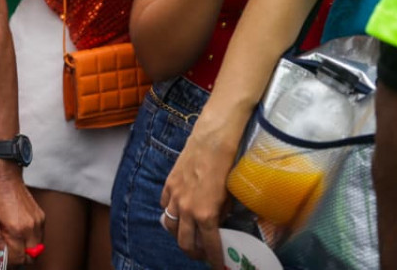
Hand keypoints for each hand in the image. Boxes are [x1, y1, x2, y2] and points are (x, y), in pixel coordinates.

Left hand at [0, 167, 44, 264]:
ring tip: (15, 242)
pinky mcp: (42, 217)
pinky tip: (21, 232)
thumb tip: (1, 254)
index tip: (4, 259)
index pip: (18, 258)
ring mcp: (38, 222)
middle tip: (10, 253)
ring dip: (27, 250)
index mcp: (16, 230)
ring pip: (38, 248)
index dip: (10, 262)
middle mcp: (30, 228)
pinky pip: (39, 236)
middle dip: (20, 258)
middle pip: (31, 257)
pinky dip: (31, 239)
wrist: (6, 177)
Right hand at [160, 126, 236, 266]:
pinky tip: (178, 211)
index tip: (217, 267)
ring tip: (187, 235)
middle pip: (183, 242)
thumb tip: (219, 222)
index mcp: (206, 215)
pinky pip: (164, 205)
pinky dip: (170, 212)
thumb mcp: (231, 196)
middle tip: (202, 254)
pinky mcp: (168, 184)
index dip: (214, 260)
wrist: (212, 140)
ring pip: (169, 226)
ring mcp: (174, 196)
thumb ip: (222, 213)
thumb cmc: (228, 165)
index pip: (210, 246)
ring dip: (178, 234)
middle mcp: (187, 209)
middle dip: (193, 253)